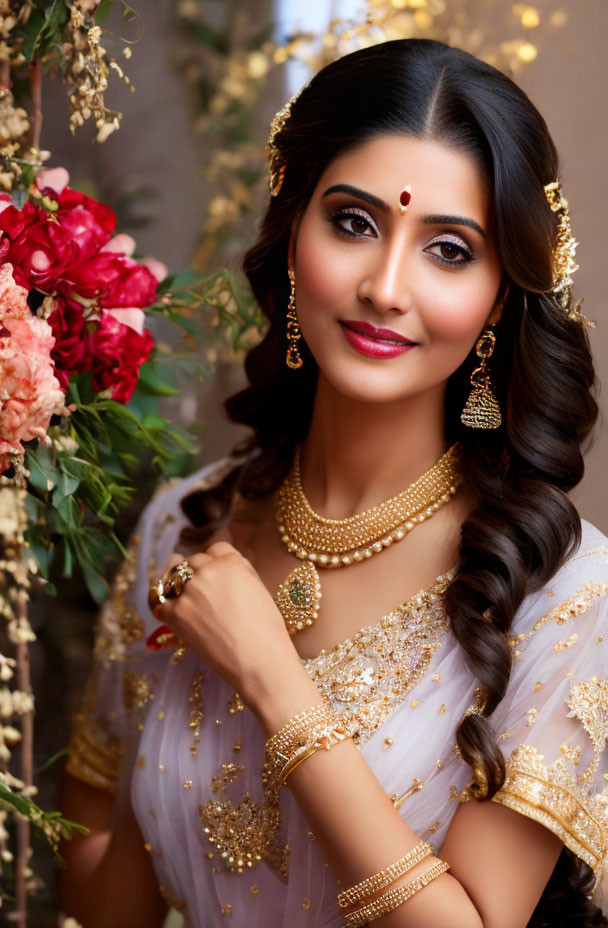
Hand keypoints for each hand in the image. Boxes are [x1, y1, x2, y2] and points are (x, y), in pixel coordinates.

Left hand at [149, 542, 303, 711]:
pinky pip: (157, 600)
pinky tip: (163, 604)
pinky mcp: (175, 613)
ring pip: (174, 576)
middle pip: (194, 561)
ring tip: (181, 593)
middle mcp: (207, 571)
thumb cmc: (264, 628)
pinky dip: (160, 602)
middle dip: (198, 573)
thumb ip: (240, 568)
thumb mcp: (258, 587)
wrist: (258, 660)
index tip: (215, 572)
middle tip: (203, 591)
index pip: (216, 549)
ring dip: (177, 583)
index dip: (216, 561)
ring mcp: (189, 591)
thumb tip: (224, 559)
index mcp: (230, 561)